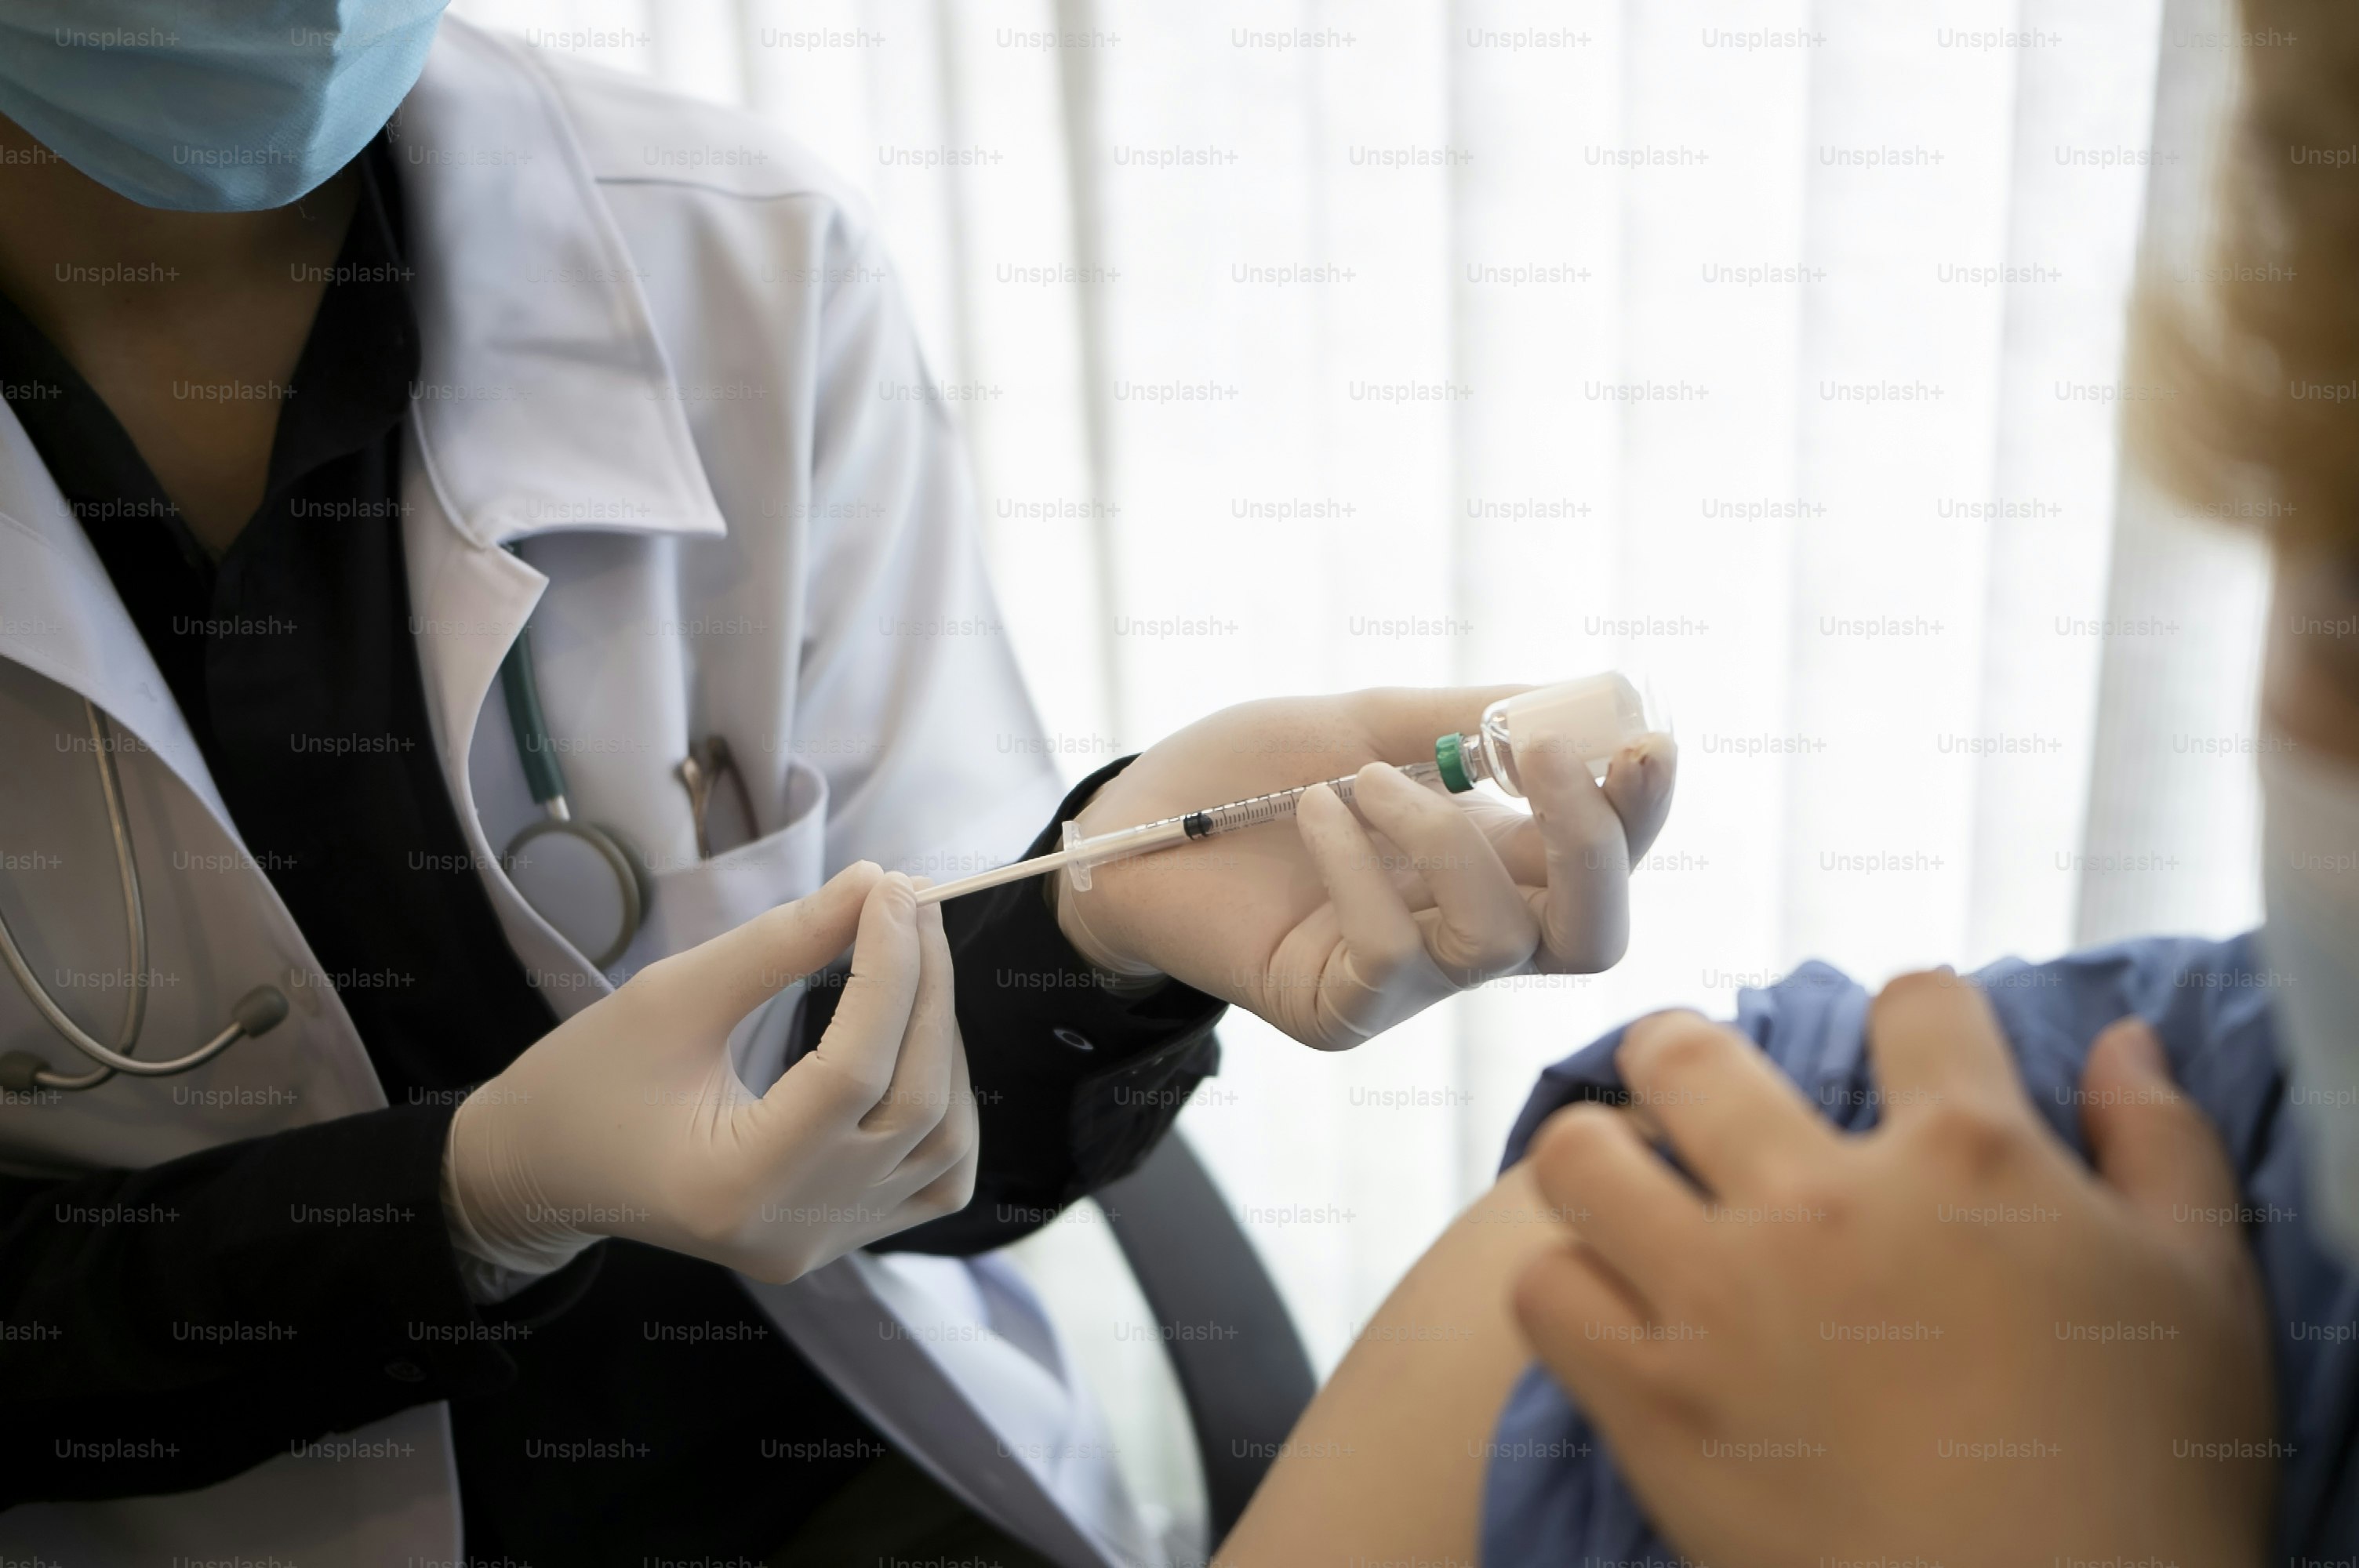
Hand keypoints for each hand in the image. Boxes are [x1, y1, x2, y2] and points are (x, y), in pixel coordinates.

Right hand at [444, 864, 977, 1283]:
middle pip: (914, 1104)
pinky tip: (918, 1046)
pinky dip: (945, 1106)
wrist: (544, 1171)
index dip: (889, 966)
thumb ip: (781, 943)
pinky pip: (935, 1178)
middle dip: (926, 991)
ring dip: (942, 1045)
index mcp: (735, 1184)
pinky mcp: (838, 1240)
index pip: (854, 1068)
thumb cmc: (587, 1078)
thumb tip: (876, 883)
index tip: (891, 886)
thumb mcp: (672, 995)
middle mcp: (795, 1229)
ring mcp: (823, 1244)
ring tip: (912, 964)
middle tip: (910, 905)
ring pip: (942, 1143)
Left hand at [1054, 686, 1676, 1048]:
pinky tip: (1313, 813)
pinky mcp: (1339, 1012)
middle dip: (1594, 848)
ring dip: (1446, 838)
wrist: (1132, 822)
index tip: (1646, 743)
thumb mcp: (1366, 724)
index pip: (1605, 859)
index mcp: (1493, 858)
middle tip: (1551, 761)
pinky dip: (1361, 866)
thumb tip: (1588, 701)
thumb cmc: (1247, 774)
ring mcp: (1406, 982)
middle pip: (1591, 935)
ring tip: (1363, 780)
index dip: (1640, 813)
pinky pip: (1392, 953)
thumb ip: (1471, 721)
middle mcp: (1465, 929)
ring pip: (1501, 941)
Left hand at [1510, 973, 2273, 1567]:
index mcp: (1966, 1156)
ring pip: (1578, 1157)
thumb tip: (2121, 1044)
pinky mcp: (1650, 1403)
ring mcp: (1718, 1299)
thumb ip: (2162, 1146)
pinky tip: (1612, 1309)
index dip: (1919, 1017)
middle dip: (1685, 1056)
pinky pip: (1545, 1294)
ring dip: (1601, 1164)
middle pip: (1687, 1054)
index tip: (1916, 1052)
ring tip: (1630, 1191)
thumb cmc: (2150, 1478)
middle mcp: (1819, 1202)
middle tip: (1697, 1093)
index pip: (1915, 1005)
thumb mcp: (2204, 1292)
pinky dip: (1567, 1291)